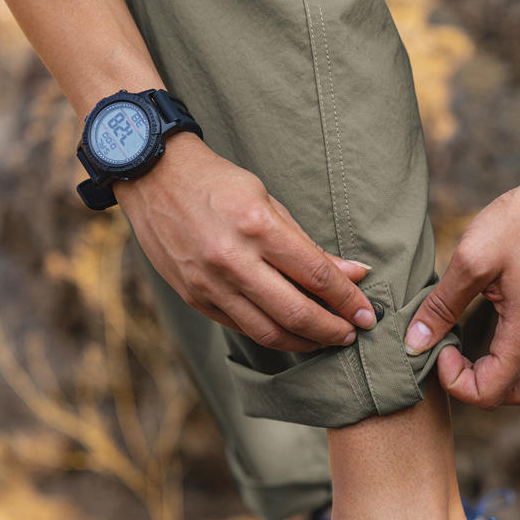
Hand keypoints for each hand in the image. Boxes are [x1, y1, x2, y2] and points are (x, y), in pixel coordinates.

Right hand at [115, 135, 376, 351]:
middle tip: (353, 334)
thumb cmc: (217, 183)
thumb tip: (353, 274)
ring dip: (305, 342)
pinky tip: (291, 332)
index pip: (315, 274)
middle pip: (295, 312)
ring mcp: (209, 283)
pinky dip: (272, 334)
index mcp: (256, 226)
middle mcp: (232, 259)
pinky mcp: (194, 298)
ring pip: (268, 331)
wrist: (153, 177)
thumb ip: (308, 245)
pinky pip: (241, 327)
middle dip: (332, 329)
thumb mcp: (267, 201)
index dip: (347, 299)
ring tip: (326, 340)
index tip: (367, 313)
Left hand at [404, 167, 519, 409]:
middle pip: (508, 395)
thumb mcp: (470, 263)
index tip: (438, 346)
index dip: (453, 380)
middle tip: (447, 352)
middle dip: (471, 385)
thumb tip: (415, 343)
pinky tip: (519, 367)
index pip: (487, 393)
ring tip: (474, 368)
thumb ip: (442, 307)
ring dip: (504, 387)